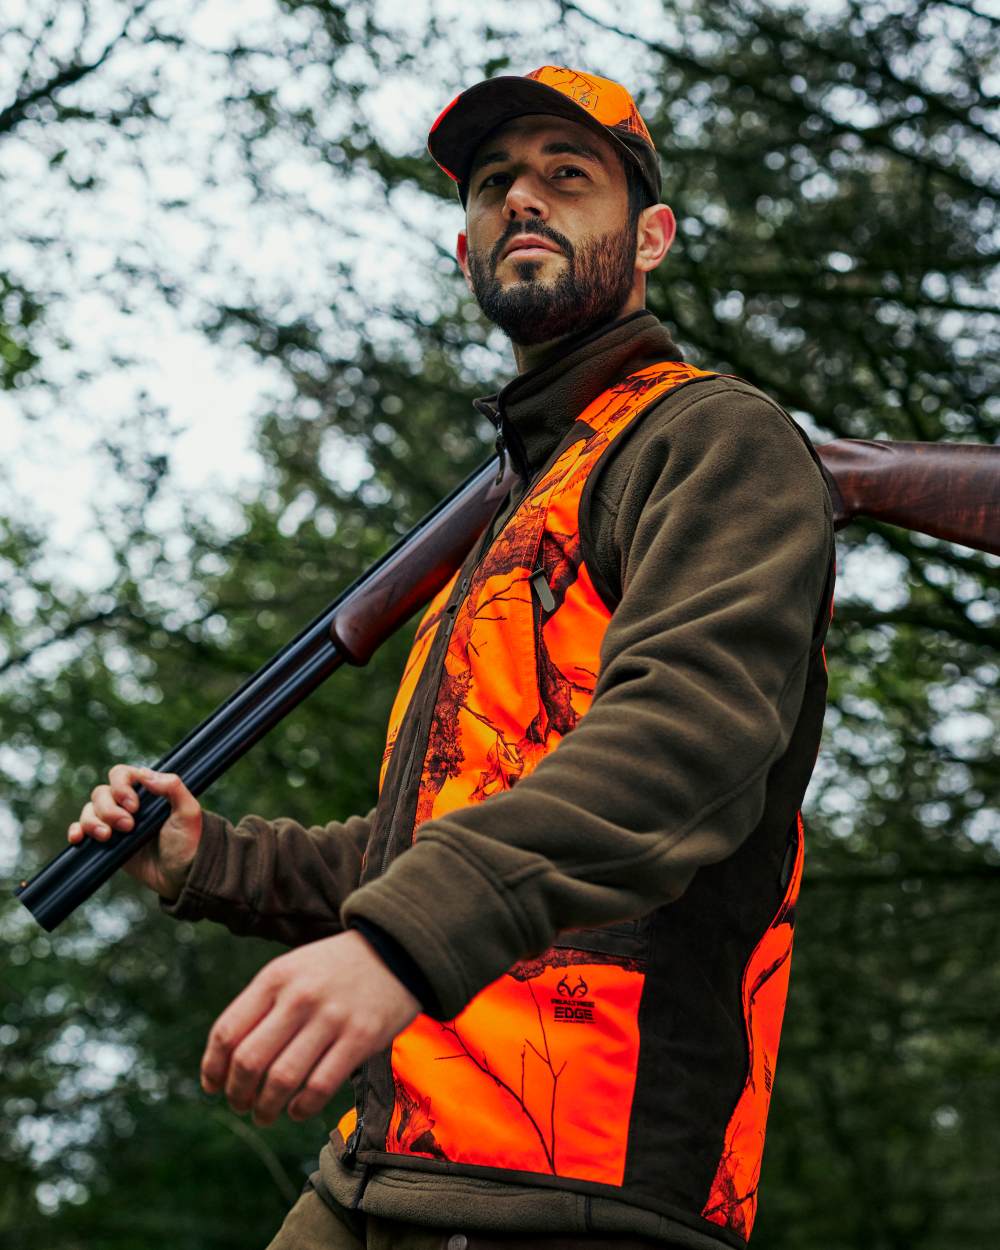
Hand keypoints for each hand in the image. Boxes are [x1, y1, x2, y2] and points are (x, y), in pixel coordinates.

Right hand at [67, 765, 202, 900]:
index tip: (134, 806)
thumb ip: (173, 788)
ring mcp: (115, 822)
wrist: (178, 876)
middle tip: (128, 826)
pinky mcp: (107, 841)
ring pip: (89, 810)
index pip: (121, 774)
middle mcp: (128, 803)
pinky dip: (76, 830)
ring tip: (107, 836)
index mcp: (147, 790)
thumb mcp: (188, 812)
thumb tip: (145, 773)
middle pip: (101, 793)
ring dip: (93, 822)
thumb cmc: (187, 842)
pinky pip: (81, 829)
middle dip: (109, 809)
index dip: (121, 787)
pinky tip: (78, 838)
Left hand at [200, 929, 420, 1126]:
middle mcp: (299, 996)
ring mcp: (332, 1018)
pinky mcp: (361, 1038)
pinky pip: (320, 1087)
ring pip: (282, 1080)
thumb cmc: (334, 968)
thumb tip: (224, 1061)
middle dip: (237, 1094)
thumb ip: (260, 1006)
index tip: (213, 1086)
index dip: (213, 1068)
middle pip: (249, 1061)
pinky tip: (297, 1109)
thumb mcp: (292, 970)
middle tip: (240, 1104)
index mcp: (275, 977)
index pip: (227, 1032)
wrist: (395, 949)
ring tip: (265, 1114)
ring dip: (266, 1108)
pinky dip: (301, 1108)